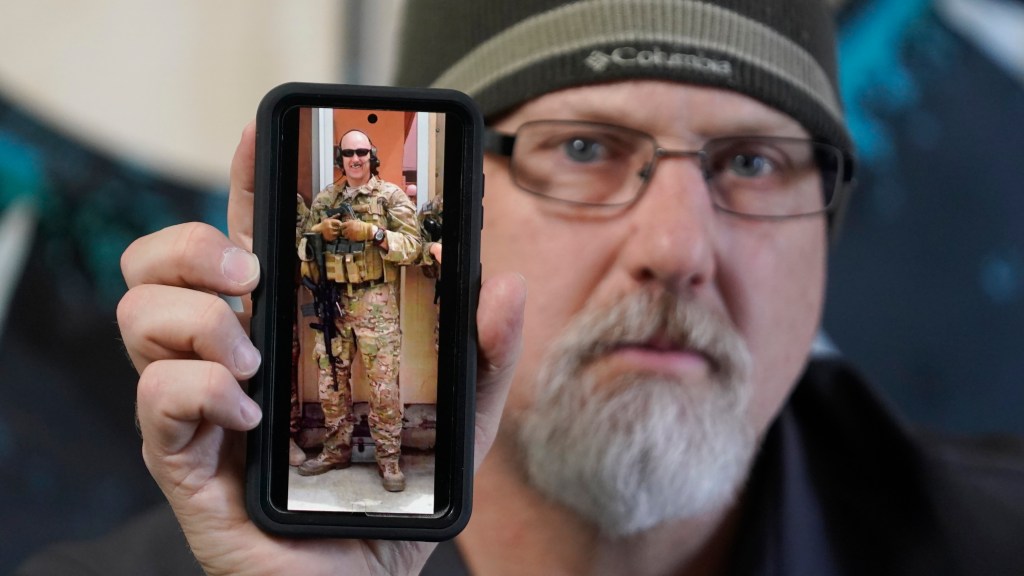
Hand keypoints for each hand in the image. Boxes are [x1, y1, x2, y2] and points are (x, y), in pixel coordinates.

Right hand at [117, 121, 526, 575]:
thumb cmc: (393, 496)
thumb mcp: (457, 419)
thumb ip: (482, 354)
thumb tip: (502, 286)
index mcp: (287, 330)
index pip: (251, 236)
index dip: (245, 179)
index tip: (256, 133)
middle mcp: (231, 355)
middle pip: (164, 262)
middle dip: (192, 242)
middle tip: (253, 268)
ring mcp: (199, 404)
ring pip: (140, 315)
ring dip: (198, 316)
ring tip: (256, 357)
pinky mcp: (183, 458)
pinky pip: (156, 398)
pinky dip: (198, 388)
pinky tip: (249, 411)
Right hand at [313, 217, 342, 241]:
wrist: (316, 231)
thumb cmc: (323, 224)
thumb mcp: (327, 220)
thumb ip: (334, 216)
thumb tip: (339, 213)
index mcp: (329, 222)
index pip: (338, 222)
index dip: (340, 224)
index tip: (339, 225)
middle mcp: (329, 227)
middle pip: (339, 228)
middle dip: (339, 228)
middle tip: (337, 229)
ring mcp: (329, 233)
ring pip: (338, 233)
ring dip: (338, 233)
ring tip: (335, 232)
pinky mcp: (329, 237)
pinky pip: (336, 237)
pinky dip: (335, 236)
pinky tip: (333, 235)